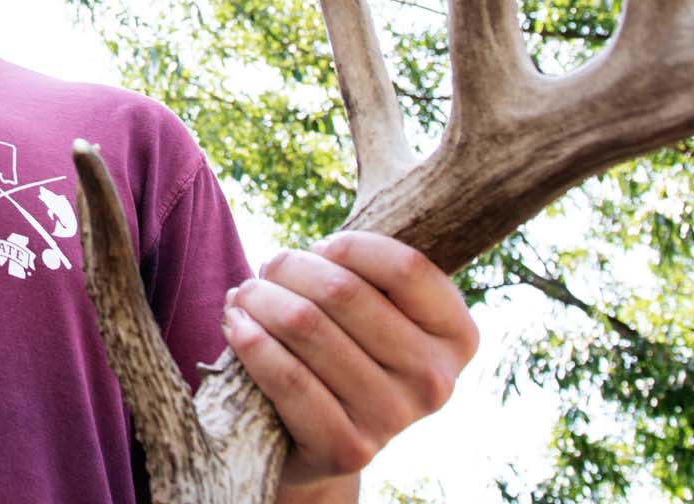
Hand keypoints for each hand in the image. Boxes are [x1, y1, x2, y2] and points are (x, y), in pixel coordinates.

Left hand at [221, 230, 478, 489]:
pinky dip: (251, 341)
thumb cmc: (348, 348)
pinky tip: (237, 326)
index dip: (350, 247)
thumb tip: (314, 247)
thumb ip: (368, 267)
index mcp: (456, 336)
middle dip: (291, 268)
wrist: (323, 440)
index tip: (319, 248)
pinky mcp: (349, 448)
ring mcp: (394, 418)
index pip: (406, 267)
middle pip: (344, 292)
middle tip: (267, 268)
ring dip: (260, 299)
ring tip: (244, 294)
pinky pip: (287, 377)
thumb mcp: (378, 307)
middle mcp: (435, 380)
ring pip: (306, 326)